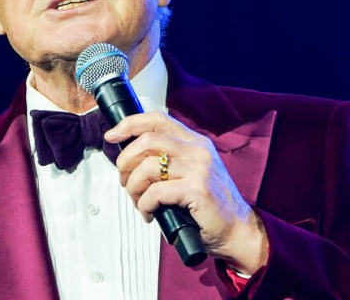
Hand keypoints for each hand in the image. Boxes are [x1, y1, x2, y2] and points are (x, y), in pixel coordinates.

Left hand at [104, 111, 268, 273]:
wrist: (238, 230)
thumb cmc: (208, 205)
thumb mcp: (191, 172)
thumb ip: (168, 159)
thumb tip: (130, 157)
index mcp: (194, 142)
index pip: (157, 119)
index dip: (130, 124)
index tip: (112, 135)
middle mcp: (197, 150)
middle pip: (147, 140)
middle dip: (125, 162)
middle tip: (124, 181)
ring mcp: (199, 169)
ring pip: (147, 167)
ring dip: (133, 188)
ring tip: (138, 202)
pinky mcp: (197, 190)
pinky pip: (156, 192)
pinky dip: (144, 204)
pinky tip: (149, 213)